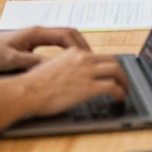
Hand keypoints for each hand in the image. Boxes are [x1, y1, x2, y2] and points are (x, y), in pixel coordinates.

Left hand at [0, 26, 91, 71]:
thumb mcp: (12, 60)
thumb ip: (32, 62)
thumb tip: (54, 66)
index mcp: (37, 33)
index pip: (65, 34)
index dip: (79, 46)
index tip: (88, 58)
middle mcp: (40, 31)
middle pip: (69, 33)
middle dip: (82, 45)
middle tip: (92, 60)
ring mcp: (37, 36)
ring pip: (64, 38)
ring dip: (76, 47)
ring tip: (85, 61)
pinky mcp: (34, 42)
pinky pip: (57, 43)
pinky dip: (67, 50)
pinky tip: (69, 62)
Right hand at [3, 48, 128, 116]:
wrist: (27, 92)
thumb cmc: (33, 84)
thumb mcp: (51, 66)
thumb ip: (66, 66)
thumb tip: (73, 76)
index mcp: (73, 52)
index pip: (99, 55)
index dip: (108, 65)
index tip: (111, 72)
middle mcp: (83, 58)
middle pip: (112, 61)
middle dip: (120, 72)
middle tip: (122, 81)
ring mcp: (87, 72)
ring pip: (116, 72)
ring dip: (123, 82)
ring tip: (124, 90)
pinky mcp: (88, 87)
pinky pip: (112, 87)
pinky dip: (119, 93)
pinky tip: (119, 98)